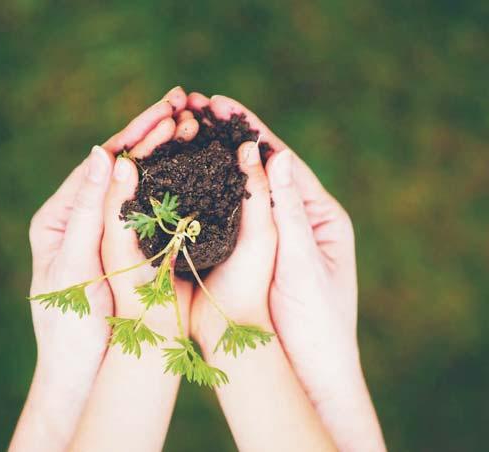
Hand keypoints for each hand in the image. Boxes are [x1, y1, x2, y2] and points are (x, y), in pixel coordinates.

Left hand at [70, 88, 202, 450]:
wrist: (94, 369)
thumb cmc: (72, 326)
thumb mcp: (72, 264)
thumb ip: (86, 209)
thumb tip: (103, 152)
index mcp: (59, 217)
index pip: (98, 164)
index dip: (130, 135)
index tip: (161, 109)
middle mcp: (86, 218)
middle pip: (120, 166)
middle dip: (150, 133)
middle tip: (181, 102)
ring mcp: (115, 231)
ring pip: (141, 182)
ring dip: (165, 151)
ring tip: (192, 121)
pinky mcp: (138, 247)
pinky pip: (156, 206)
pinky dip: (175, 182)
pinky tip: (195, 162)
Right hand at [195, 94, 384, 450]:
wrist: (308, 371)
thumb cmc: (317, 323)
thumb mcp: (304, 264)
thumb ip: (290, 212)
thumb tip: (278, 157)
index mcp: (319, 216)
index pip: (283, 162)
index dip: (252, 132)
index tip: (222, 104)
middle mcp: (295, 220)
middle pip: (260, 170)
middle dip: (230, 138)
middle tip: (196, 107)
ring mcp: (271, 238)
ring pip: (241, 191)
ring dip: (216, 161)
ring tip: (186, 131)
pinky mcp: (250, 256)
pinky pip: (230, 218)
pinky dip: (211, 195)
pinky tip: (186, 178)